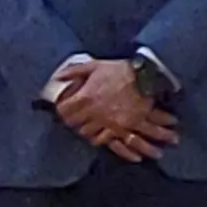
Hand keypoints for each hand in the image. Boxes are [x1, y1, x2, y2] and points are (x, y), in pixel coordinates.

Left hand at [56, 61, 177, 160]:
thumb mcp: (95, 66)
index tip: (62, 109)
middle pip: (76, 126)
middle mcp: (95, 113)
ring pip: (90, 136)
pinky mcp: (122, 128)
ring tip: (88, 129)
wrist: (147, 77)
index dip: (61, 111)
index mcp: (86, 98)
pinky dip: (103, 141)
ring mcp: (108, 122)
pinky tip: (102, 138)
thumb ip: (74, 71)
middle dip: (73, 123)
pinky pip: (108, 141)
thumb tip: (59, 76)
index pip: (64, 111)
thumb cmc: (120, 70)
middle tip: (74, 120)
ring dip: (87, 132)